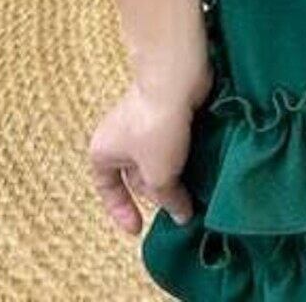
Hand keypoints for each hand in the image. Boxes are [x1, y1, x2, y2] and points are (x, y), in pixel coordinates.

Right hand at [88, 66, 212, 236]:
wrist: (176, 77)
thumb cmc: (156, 127)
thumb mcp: (158, 174)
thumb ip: (168, 198)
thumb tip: (182, 216)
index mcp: (104, 151)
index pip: (108, 189)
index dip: (121, 211)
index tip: (139, 229)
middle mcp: (120, 137)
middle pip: (138, 176)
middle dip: (159, 194)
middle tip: (181, 210)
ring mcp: (145, 123)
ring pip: (160, 160)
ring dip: (176, 177)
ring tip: (195, 195)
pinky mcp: (169, 113)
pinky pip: (175, 144)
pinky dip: (186, 158)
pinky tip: (201, 170)